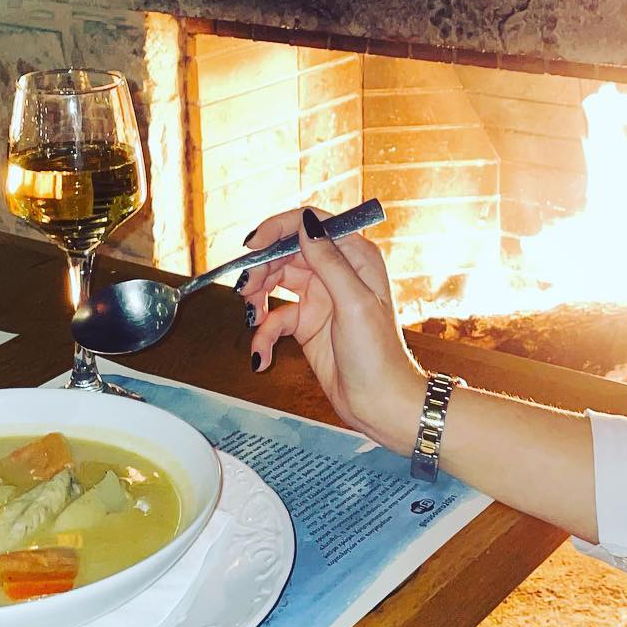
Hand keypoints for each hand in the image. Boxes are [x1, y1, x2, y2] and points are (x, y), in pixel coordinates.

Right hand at [240, 207, 425, 448]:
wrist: (380, 404)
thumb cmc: (378, 355)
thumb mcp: (354, 303)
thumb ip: (328, 261)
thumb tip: (305, 222)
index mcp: (354, 257)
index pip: (310, 224)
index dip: (277, 228)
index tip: (252, 245)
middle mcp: (335, 271)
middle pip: (286, 252)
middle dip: (261, 270)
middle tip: (246, 292)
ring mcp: (319, 296)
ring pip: (275, 282)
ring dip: (258, 299)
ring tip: (252, 319)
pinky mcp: (306, 323)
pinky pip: (275, 318)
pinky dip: (264, 334)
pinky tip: (262, 356)